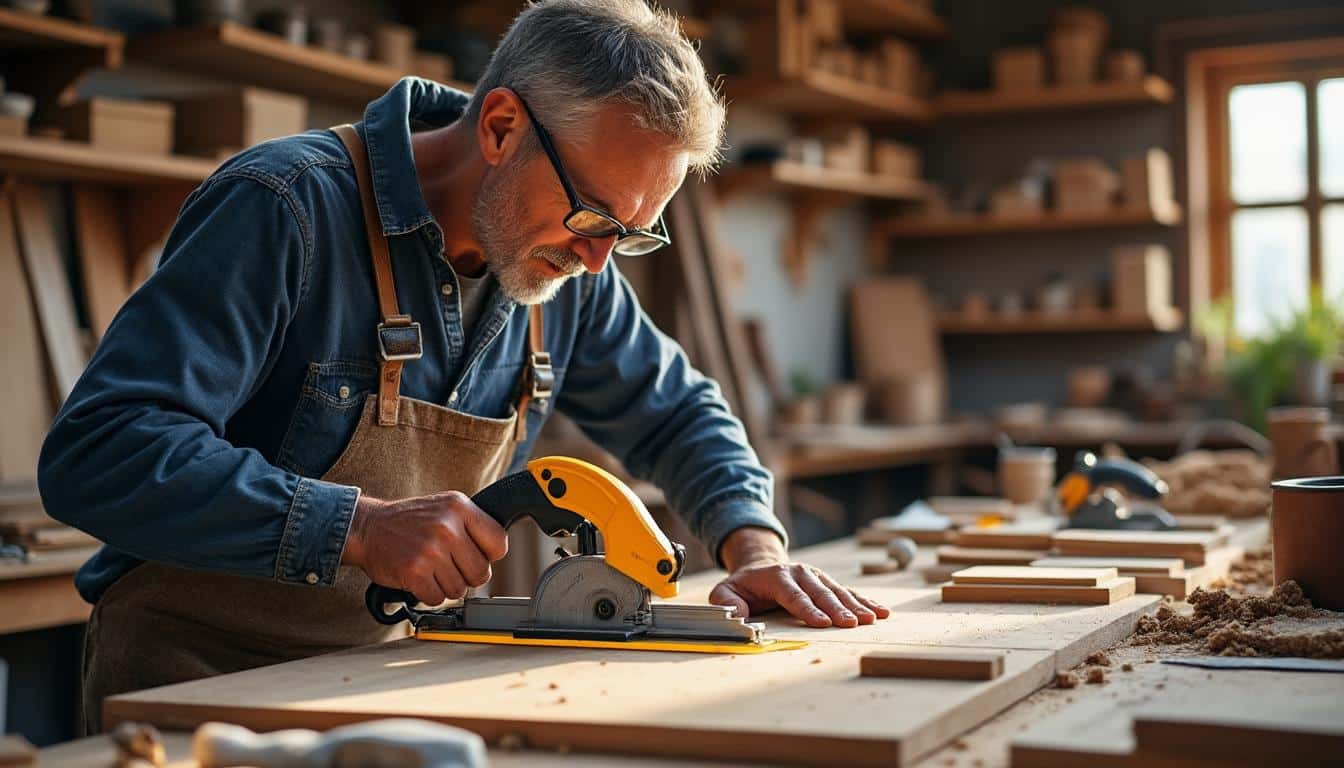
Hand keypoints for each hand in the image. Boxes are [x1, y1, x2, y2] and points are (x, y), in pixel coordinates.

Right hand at [343, 491, 508, 604]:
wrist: (368, 527)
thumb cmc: (410, 521)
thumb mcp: (445, 508)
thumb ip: (471, 526)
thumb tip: (497, 553)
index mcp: (459, 507)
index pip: (499, 543)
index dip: (488, 556)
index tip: (474, 555)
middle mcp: (447, 527)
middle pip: (481, 573)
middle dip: (466, 575)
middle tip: (448, 565)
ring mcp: (431, 550)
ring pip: (460, 590)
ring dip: (445, 585)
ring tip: (430, 568)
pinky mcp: (414, 572)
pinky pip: (437, 599)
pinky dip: (428, 594)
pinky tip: (419, 577)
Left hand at [708, 527, 889, 627]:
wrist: (761, 566)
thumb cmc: (744, 586)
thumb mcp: (725, 591)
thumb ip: (726, 601)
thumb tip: (736, 614)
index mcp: (777, 577)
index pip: (794, 595)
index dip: (808, 609)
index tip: (822, 623)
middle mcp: (801, 574)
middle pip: (821, 594)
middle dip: (838, 609)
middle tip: (853, 624)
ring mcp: (817, 577)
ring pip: (839, 592)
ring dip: (857, 605)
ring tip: (874, 618)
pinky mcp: (827, 583)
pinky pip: (848, 592)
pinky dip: (865, 601)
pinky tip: (881, 611)